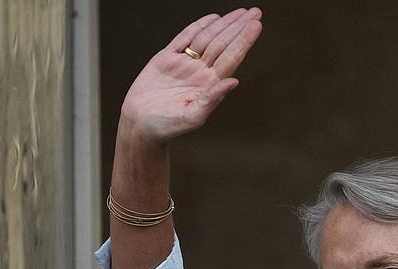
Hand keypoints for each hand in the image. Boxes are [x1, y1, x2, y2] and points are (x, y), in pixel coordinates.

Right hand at [120, 8, 262, 145]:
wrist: (141, 124)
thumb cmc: (167, 126)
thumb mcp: (192, 117)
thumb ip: (212, 99)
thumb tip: (233, 82)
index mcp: (209, 85)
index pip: (231, 58)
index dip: (244, 41)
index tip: (256, 25)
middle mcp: (200, 72)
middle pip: (223, 44)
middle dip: (239, 28)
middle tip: (255, 12)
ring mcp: (184, 64)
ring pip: (207, 38)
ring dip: (223, 24)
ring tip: (240, 13)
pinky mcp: (167, 59)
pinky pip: (184, 38)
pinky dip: (198, 27)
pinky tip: (212, 19)